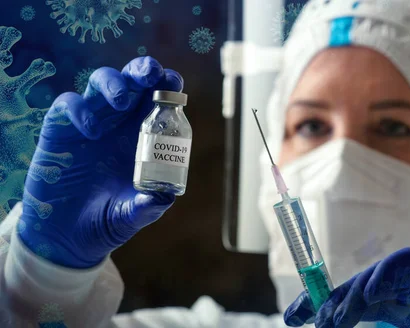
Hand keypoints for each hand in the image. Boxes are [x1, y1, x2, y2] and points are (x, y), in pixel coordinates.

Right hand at [18, 56, 182, 267]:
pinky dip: (80, 110)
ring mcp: (90, 123)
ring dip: (113, 83)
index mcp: (143, 135)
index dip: (167, 85)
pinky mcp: (60, 130)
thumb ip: (148, 207)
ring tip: (123, 100)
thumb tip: (165, 196)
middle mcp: (119, 123)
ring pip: (100, 82)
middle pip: (132, 81)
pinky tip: (92, 132)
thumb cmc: (107, 219)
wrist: (68, 236)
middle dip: (143, 71)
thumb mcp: (132, 215)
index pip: (158, 99)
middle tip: (152, 75)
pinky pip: (68, 105)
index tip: (174, 82)